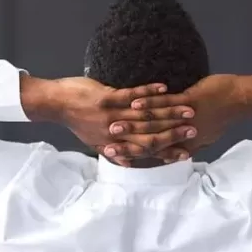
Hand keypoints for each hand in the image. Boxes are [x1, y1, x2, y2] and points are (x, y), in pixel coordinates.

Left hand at [33, 77, 197, 164]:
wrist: (55, 104)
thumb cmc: (76, 121)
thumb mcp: (93, 142)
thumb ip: (113, 152)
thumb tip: (129, 164)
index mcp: (114, 144)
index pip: (146, 151)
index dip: (167, 152)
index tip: (187, 152)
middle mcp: (114, 132)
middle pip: (150, 134)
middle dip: (174, 131)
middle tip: (195, 128)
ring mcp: (110, 115)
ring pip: (144, 115)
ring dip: (168, 111)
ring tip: (187, 107)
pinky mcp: (105, 98)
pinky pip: (131, 95)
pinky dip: (149, 92)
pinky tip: (164, 87)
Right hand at [119, 74, 251, 155]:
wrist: (243, 101)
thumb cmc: (222, 116)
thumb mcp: (205, 137)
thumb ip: (188, 145)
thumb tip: (175, 152)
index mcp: (186, 145)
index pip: (155, 152)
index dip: (134, 155)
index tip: (114, 155)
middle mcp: (185, 136)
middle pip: (151, 141)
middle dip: (127, 143)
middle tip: (106, 144)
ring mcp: (187, 119)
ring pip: (155, 123)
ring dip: (133, 124)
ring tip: (113, 124)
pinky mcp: (191, 102)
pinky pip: (167, 104)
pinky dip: (150, 103)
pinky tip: (134, 103)